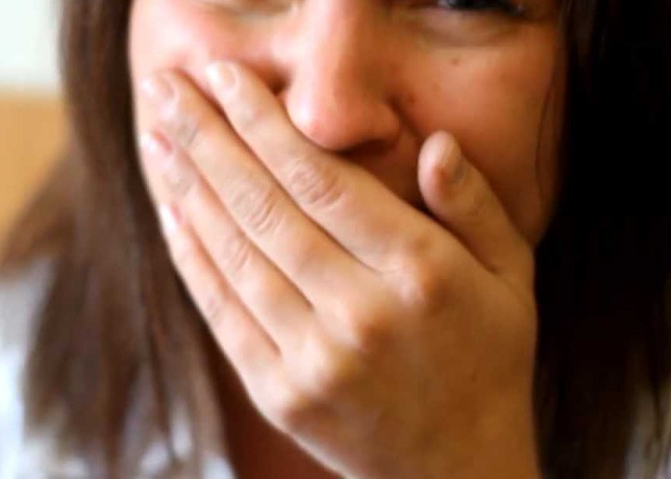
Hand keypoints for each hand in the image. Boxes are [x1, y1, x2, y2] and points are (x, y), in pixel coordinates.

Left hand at [137, 62, 539, 478]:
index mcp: (420, 273)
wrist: (459, 470)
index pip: (322, 179)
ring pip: (234, 254)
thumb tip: (435, 145)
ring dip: (188, 188)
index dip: (263, 122)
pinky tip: (172, 209)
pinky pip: (221, 311)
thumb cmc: (489, 358)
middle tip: (166, 89)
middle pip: (264, 207)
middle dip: (207, 138)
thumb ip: (476, 205)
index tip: (224, 77)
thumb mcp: (512, 276)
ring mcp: (314, 359)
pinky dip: (191, 255)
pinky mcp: (279, 394)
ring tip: (158, 137)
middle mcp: (361, 313)